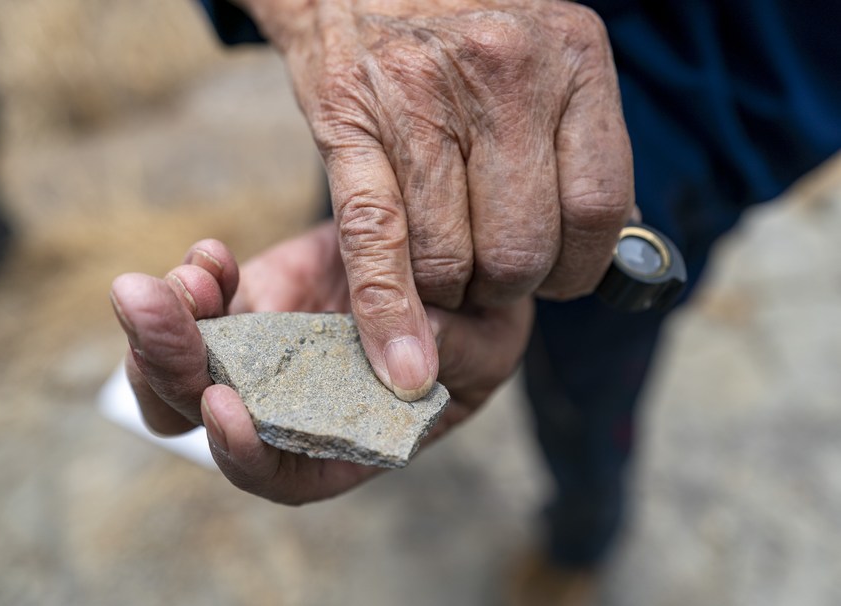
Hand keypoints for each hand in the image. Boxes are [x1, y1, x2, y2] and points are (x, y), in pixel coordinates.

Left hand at [109, 221, 532, 503]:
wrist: (450, 253)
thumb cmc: (478, 320)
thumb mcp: (486, 341)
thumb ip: (453, 354)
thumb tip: (411, 354)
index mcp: (346, 440)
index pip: (280, 473)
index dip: (244, 452)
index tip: (225, 404)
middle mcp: (292, 405)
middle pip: (205, 413)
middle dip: (171, 368)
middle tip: (150, 309)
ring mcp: (266, 351)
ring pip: (186, 360)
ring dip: (164, 325)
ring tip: (183, 279)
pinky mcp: (257, 298)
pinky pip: (208, 300)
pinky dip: (201, 278)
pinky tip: (212, 255)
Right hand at [235, 0, 632, 399]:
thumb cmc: (463, 36)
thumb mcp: (546, 64)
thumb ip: (577, 151)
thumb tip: (602, 264)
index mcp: (573, 57)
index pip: (601, 207)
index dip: (578, 267)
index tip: (553, 276)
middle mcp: (505, 74)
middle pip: (523, 247)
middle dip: (505, 286)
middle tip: (485, 271)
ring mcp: (424, 100)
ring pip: (452, 260)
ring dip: (448, 290)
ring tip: (439, 261)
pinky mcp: (352, 126)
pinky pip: (379, 242)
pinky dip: (389, 314)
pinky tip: (400, 362)